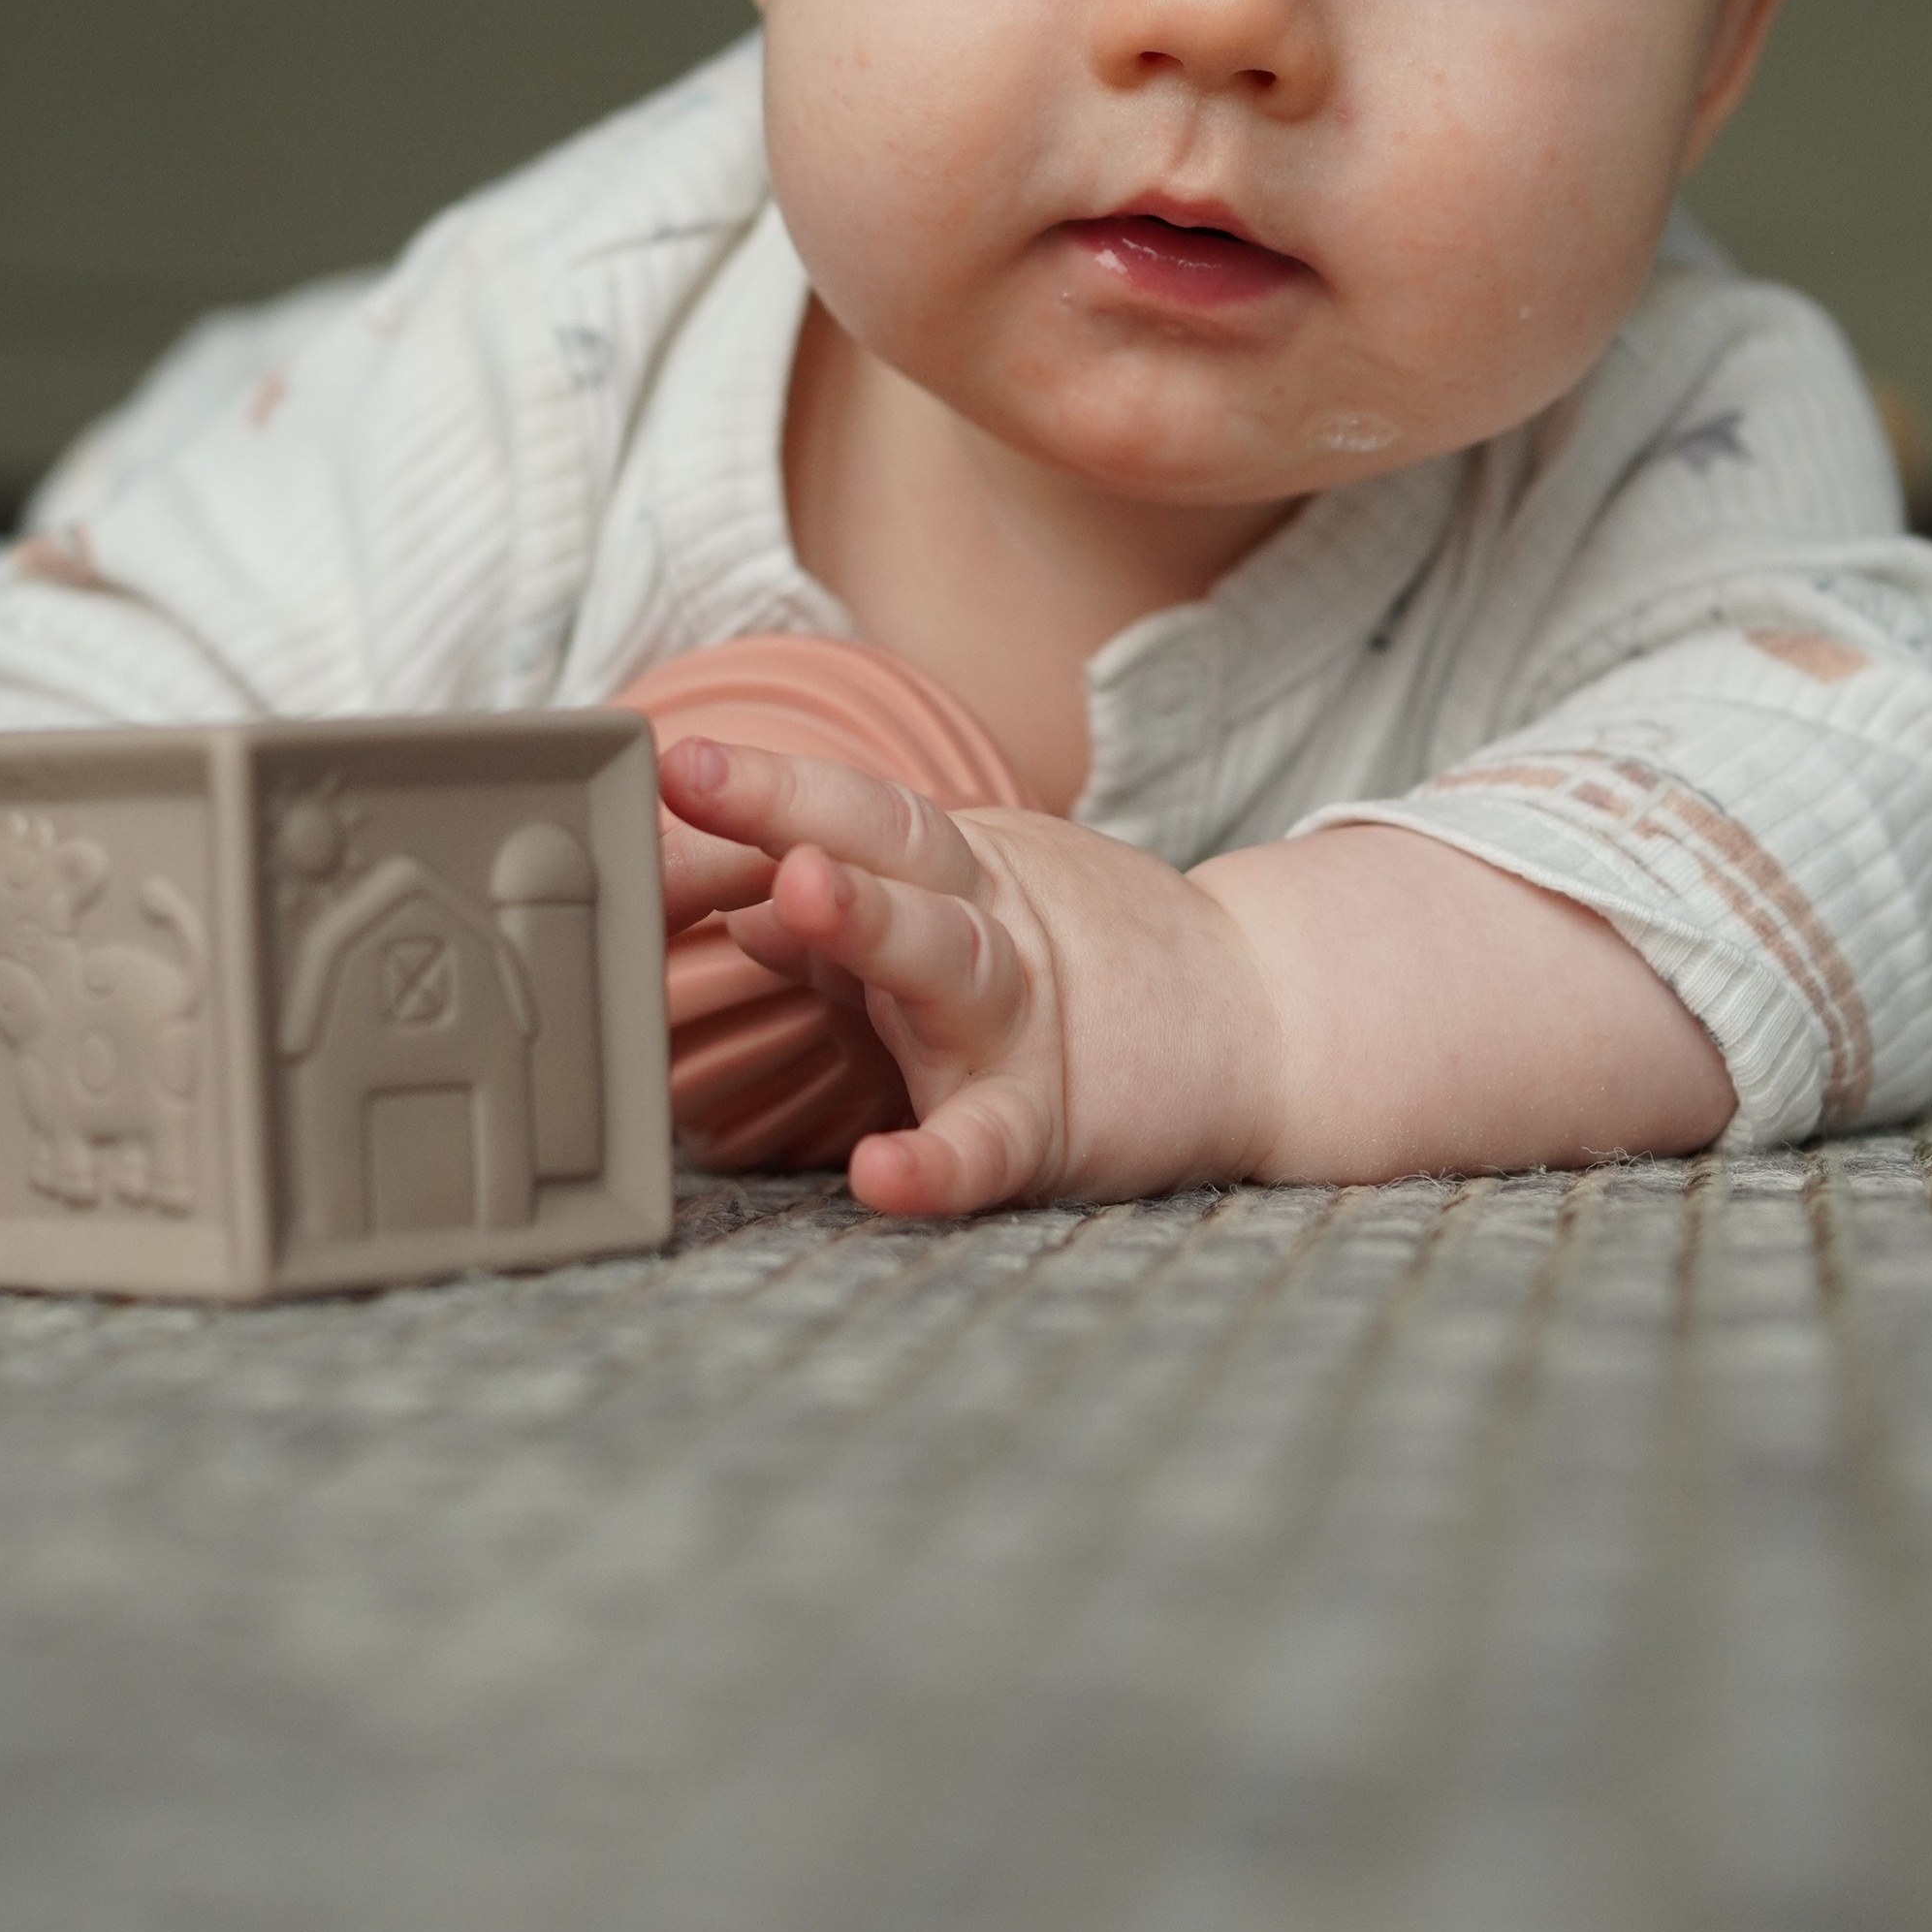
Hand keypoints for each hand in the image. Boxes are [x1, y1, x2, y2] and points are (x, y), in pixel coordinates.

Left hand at [655, 738, 1276, 1216]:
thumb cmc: (1084, 969)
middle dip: (795, 808)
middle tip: (703, 775)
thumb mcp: (965, 917)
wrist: (1261, 1021)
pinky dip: (939, 1160)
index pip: (856, 808)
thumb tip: (736, 902)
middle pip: (895, 850)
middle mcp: (990, 926)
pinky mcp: (1055, 1123)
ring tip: (795, 895)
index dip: (765, 782)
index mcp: (959, 874)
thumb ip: (851, 914)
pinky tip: (882, 1175)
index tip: (669, 757)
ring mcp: (1024, 1020)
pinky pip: (991, 1141)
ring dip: (869, 921)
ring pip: (947, 958)